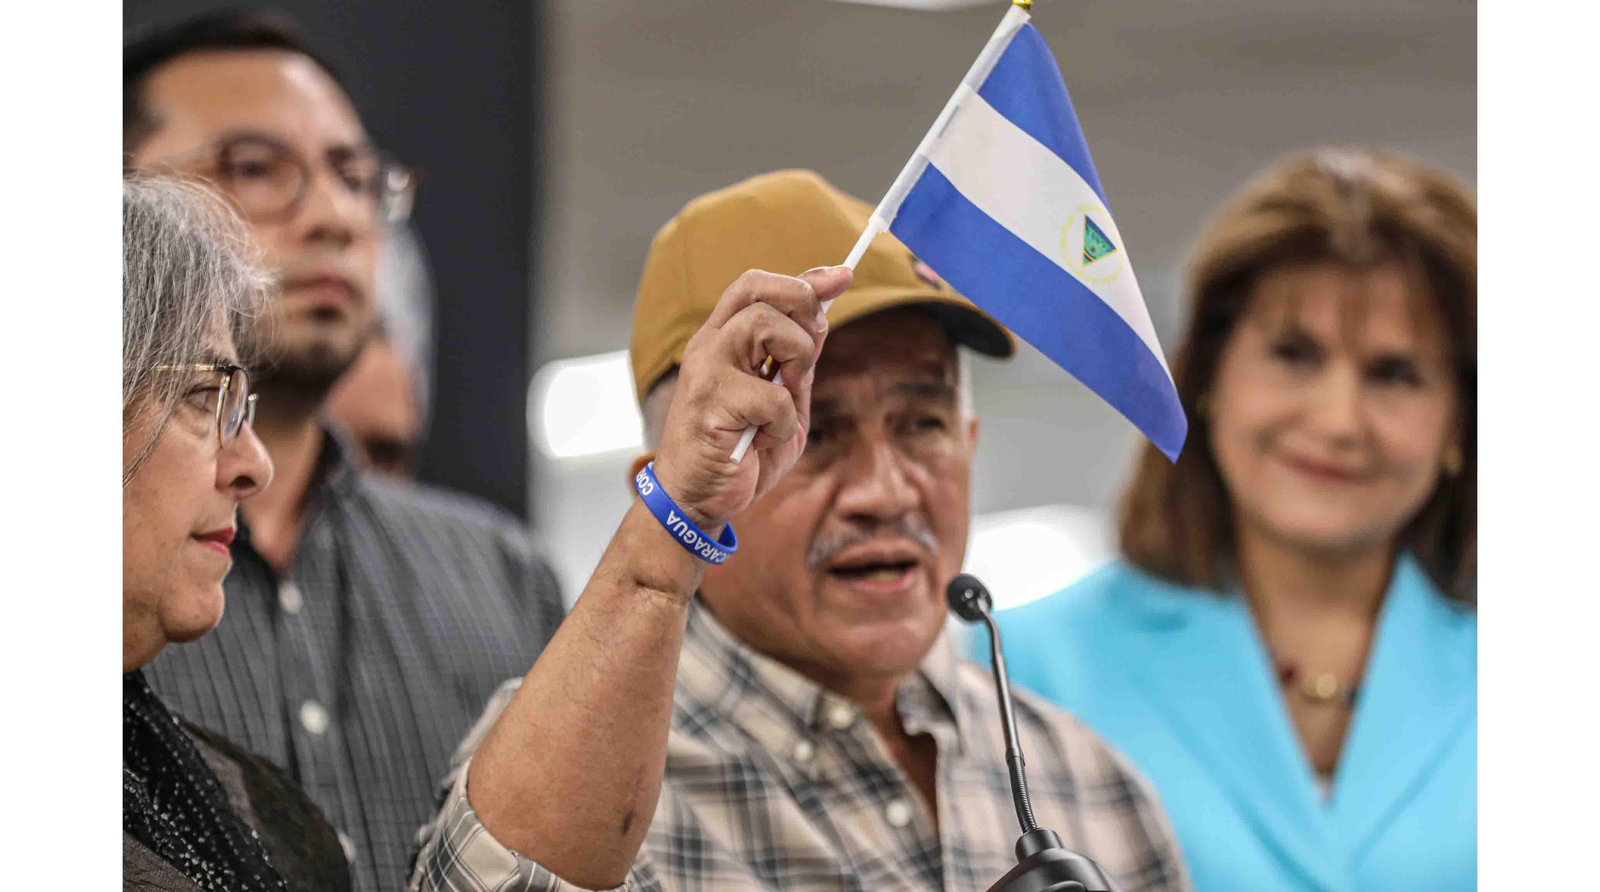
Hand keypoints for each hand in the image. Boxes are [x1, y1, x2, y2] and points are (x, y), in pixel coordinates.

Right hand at [652, 266, 850, 527]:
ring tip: (788, 395)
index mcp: (724, 341)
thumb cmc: (740, 454)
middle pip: (759, 289)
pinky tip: (766, 440)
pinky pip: (771, 395)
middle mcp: (710, 346)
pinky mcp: (709, 404)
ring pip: (764, 324)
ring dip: (796, 358)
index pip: (757, 286)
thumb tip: (821, 322)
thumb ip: (798, 367)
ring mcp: (706, 372)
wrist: (697, 501)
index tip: (843, 275)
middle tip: (814, 346)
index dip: (804, 278)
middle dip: (804, 305)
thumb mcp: (783, 404)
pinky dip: (784, 421)